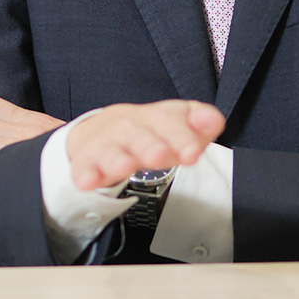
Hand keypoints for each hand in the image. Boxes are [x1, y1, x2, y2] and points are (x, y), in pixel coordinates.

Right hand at [67, 100, 224, 190]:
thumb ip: (198, 122)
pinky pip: (84, 168)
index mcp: (154, 117)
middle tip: (161, 156)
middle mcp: (129, 126)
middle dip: (150, 144)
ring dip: (117, 158)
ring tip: (126, 166)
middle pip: (138, 133)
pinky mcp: (86, 162)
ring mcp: (106, 144)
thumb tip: (214, 120)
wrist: (97, 133)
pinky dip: (85, 174)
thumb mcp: (173, 125)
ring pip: (110, 149)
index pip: (169, 119)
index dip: (182, 135)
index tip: (193, 152)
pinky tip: (90, 181)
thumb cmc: (144, 132)